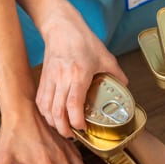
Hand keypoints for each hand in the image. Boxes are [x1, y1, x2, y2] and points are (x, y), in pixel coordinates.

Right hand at [37, 5, 127, 137]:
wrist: (61, 27)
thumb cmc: (82, 40)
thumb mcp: (105, 56)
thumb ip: (115, 73)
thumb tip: (124, 87)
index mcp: (79, 74)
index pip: (73, 104)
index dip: (76, 121)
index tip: (83, 129)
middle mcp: (62, 78)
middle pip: (57, 112)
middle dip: (63, 128)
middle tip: (72, 136)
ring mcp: (50, 79)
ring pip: (46, 108)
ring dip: (53, 122)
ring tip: (62, 129)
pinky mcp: (43, 78)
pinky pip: (40, 101)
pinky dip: (45, 113)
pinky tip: (52, 118)